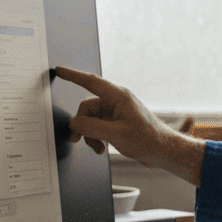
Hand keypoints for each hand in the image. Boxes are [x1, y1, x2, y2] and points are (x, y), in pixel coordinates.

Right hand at [54, 66, 206, 185]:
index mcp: (118, 96)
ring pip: (90, 120)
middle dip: (81, 125)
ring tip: (97, 147)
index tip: (59, 70)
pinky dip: (95, 138)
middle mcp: (116, 102)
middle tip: (77, 139)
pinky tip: (101, 148)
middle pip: (86, 108)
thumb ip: (92, 128)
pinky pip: (97, 127)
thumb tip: (74, 124)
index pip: (90, 81)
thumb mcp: (116, 135)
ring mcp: (115, 113)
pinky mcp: (116, 124)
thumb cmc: (148, 139)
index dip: (72, 75)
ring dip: (89, 135)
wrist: (162, 151)